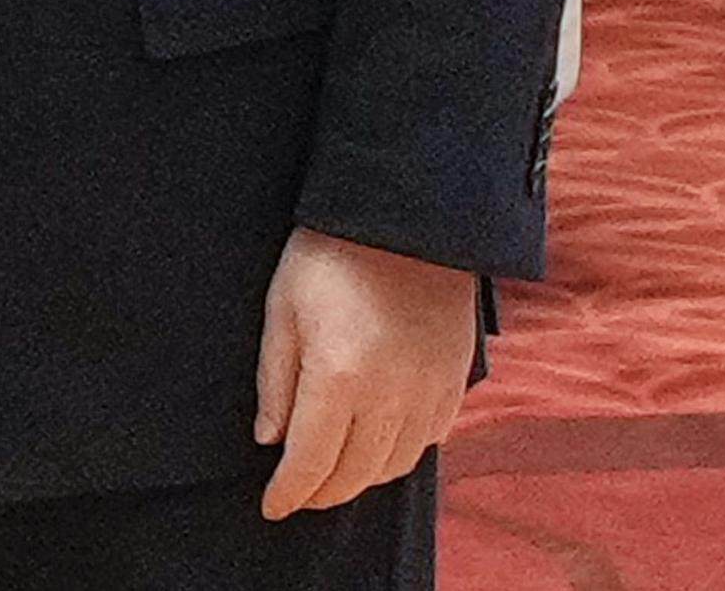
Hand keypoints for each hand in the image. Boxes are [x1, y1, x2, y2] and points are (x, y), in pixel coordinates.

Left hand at [255, 226, 477, 518]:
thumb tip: (271, 441)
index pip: (310, 462)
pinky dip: (397, 455)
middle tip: (297, 492)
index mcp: (339, 377)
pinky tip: (376, 444)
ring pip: (393, 467)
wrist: (406, 218)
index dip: (288, 493)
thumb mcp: (282, 309)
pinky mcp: (454, 383)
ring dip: (359, 479)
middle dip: (320, 492)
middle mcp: (390, 396)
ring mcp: (428, 392)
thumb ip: (275, 380)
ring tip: (332, 472)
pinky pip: (427, 442)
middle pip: (353, 475)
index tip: (271, 507)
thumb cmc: (329, 256)